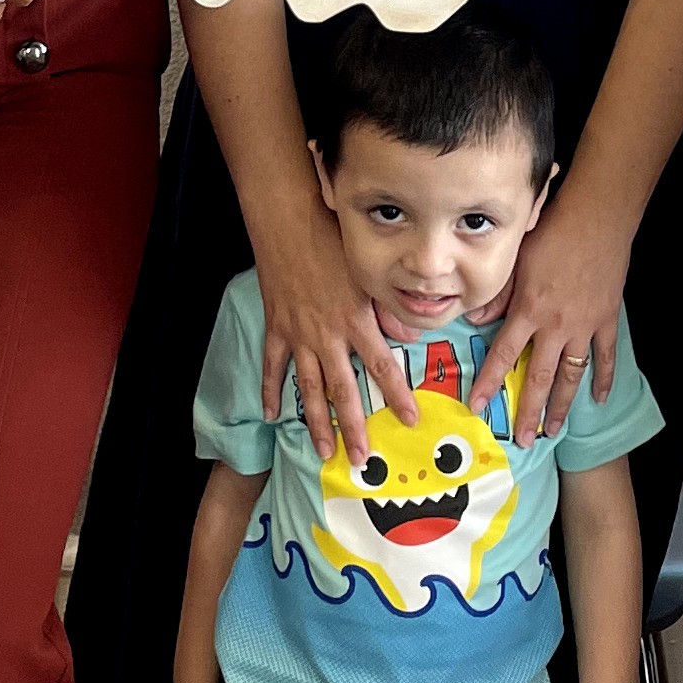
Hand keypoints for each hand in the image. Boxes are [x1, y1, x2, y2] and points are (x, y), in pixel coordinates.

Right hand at [250, 205, 417, 468]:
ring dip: (317, 422)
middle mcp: (328, 335)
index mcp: (356, 321)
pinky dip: (270, 390)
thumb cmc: (333, 240)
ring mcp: (299, 335)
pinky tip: (271, 414)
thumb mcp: (369, 273)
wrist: (287, 222)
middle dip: (354, 428)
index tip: (412, 421)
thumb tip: (412, 336)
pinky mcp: (277, 327)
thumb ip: (390, 309)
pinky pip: (273, 366)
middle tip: (362, 460)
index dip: (398, 396)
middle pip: (343, 390)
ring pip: (308, 388)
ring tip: (324, 451)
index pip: (383, 367)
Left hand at [471, 190, 634, 437]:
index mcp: (529, 311)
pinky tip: (597, 398)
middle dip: (528, 411)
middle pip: (539, 377)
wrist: (598, 219)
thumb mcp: (516, 259)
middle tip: (524, 439)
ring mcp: (585, 326)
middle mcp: (556, 326)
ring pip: (572, 375)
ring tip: (553, 429)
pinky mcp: (606, 319)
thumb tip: (473, 320)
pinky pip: (605, 356)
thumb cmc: (552, 232)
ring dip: (561, 405)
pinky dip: (603, 378)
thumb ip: (496, 294)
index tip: (477, 406)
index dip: (488, 382)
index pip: (503, 355)